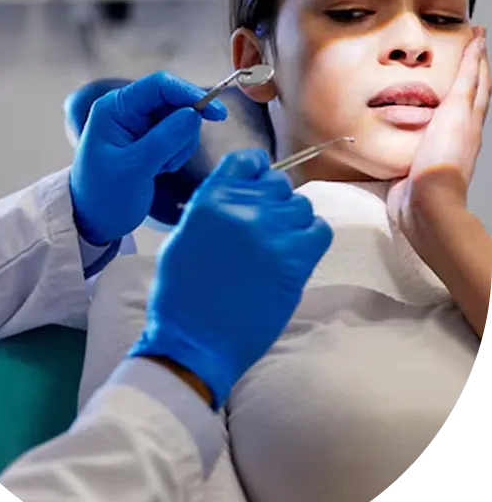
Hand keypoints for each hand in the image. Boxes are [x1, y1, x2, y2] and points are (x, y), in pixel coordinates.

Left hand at [69, 72, 226, 244]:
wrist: (94, 221)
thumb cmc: (103, 196)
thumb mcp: (133, 168)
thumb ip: (164, 140)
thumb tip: (194, 114)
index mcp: (115, 108)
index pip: (159, 86)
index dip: (190, 94)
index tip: (217, 114)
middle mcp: (128, 110)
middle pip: (175, 101)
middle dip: (183, 130)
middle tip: (169, 160)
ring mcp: (141, 125)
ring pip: (182, 120)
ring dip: (180, 146)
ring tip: (159, 168)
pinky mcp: (151, 140)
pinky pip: (179, 136)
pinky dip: (178, 153)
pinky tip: (160, 170)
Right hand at [128, 148, 332, 408]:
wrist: (195, 341)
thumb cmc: (181, 295)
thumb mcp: (185, 236)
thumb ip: (213, 208)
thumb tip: (241, 195)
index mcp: (210, 198)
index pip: (248, 161)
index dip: (259, 171)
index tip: (260, 185)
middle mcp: (242, 207)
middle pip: (279, 184)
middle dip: (275, 203)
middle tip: (266, 232)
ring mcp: (271, 230)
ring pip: (301, 207)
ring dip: (293, 224)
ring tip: (278, 249)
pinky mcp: (294, 258)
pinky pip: (320, 231)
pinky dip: (311, 241)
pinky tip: (295, 258)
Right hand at [388, 27, 489, 251]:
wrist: (426, 201)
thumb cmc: (443, 160)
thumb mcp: (456, 109)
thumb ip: (465, 80)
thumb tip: (478, 48)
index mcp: (470, 117)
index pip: (479, 78)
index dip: (478, 55)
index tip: (476, 33)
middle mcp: (459, 130)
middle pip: (466, 93)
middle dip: (465, 70)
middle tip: (460, 47)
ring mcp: (440, 144)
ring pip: (445, 110)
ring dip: (442, 91)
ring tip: (433, 75)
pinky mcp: (419, 157)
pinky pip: (421, 128)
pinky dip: (419, 114)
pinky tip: (409, 113)